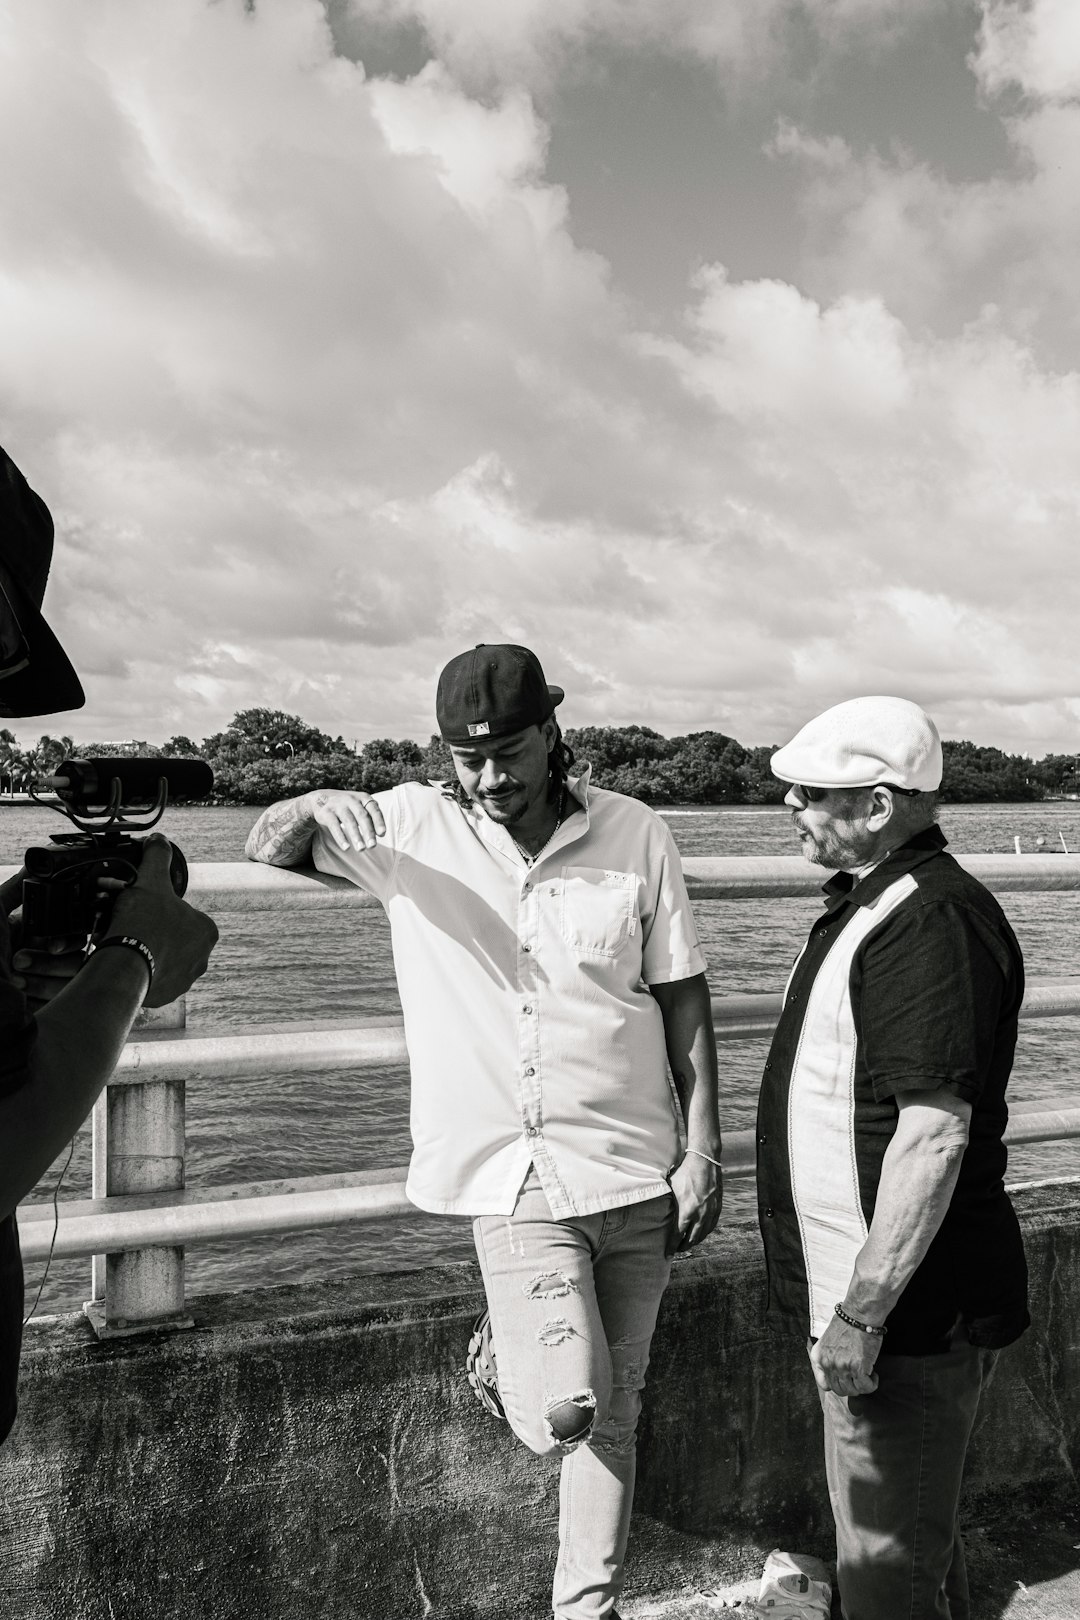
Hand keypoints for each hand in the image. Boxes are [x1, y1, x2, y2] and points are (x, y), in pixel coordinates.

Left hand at [3, 866, 86, 1011]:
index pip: (69, 930)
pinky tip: (23, 997)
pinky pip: (69, 996)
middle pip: (75, 953)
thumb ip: (15, 889)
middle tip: (19, 962)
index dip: (64, 938)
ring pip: (74, 976)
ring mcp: (48, 981)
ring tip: (15, 981)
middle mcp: (40, 956)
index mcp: (29, 935)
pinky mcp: (53, 1004)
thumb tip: (34, 864)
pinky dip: (45, 996)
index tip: (51, 945)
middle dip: (48, 961)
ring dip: (44, 979)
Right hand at [103, 835, 218, 1007]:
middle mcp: (202, 958)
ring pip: (163, 958)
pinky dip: (140, 970)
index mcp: (207, 930)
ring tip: (126, 942)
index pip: (184, 914)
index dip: (161, 909)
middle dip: (154, 931)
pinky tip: (126, 960)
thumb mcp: (150, 881)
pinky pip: (152, 978)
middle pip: (173, 937)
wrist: (125, 966)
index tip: (144, 909)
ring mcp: (185, 979)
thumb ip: (158, 858)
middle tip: (132, 925)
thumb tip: (159, 840)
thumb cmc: (142, 923)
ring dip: (147, 950)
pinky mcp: (166, 995)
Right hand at [305, 790, 385, 852]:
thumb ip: (371, 818)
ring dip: (356, 836)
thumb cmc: (348, 806)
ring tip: (361, 849)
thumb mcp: (360, 807)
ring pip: (349, 821)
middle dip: (368, 831)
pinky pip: (334, 826)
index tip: (382, 834)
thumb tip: (381, 834)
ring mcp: (338, 805)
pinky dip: (340, 837)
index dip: (379, 821)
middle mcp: (352, 800)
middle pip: (362, 816)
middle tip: (372, 846)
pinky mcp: (326, 812)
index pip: (374, 809)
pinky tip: (346, 847)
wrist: (321, 798)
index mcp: (363, 798)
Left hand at [666, 1151, 721, 1256]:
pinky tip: (700, 1233)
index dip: (672, 1245)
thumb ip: (668, 1204)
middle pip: (691, 1239)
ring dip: (695, 1241)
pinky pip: (712, 1226)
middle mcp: (700, 1214)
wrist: (704, 1161)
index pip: (677, 1235)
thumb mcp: (671, 1188)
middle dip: (683, 1246)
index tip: (667, 1253)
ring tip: (687, 1243)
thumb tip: (657, 1212)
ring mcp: (710, 1212)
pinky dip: (705, 1233)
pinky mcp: (718, 1207)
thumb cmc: (684, 1173)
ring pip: (703, 1234)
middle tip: (677, 1249)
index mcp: (686, 1211)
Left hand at [810, 1313, 882, 1397]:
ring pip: (853, 1391)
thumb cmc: (847, 1323)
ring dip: (862, 1385)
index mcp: (818, 1357)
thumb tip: (836, 1371)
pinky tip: (873, 1374)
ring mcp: (842, 1367)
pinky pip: (866, 1387)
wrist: (859, 1314)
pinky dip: (872, 1384)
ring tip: (867, 1374)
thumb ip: (829, 1356)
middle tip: (859, 1377)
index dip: (836, 1383)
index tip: (845, 1379)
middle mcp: (828, 1364)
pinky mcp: (858, 1368)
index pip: (823, 1384)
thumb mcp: (828, 1340)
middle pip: (839, 1389)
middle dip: (851, 1386)